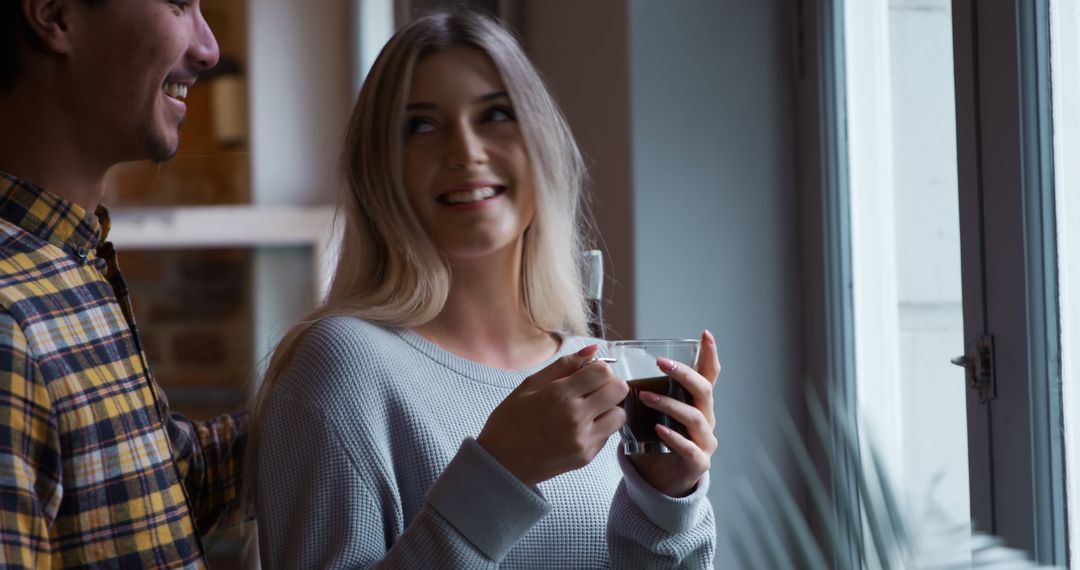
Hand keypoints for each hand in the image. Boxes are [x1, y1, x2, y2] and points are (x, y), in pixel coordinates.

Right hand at [477, 344, 628, 486]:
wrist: (500, 464)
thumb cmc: (510, 421)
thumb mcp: (529, 385)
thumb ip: (563, 365)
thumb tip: (592, 350)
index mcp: (559, 395)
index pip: (603, 371)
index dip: (599, 368)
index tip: (588, 373)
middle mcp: (576, 417)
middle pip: (619, 390)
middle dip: (609, 384)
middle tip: (593, 389)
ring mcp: (583, 439)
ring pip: (620, 414)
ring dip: (609, 407)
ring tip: (590, 409)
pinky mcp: (586, 456)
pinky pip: (608, 434)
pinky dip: (600, 427)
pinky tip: (580, 427)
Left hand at [627, 330, 719, 496]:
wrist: (659, 481)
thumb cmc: (655, 441)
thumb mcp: (651, 412)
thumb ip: (643, 391)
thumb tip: (616, 369)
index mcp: (697, 403)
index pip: (709, 375)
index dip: (710, 355)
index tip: (705, 334)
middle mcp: (706, 418)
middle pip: (704, 390)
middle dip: (683, 374)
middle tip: (660, 363)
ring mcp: (705, 441)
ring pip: (695, 417)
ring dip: (669, 404)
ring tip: (645, 397)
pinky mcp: (698, 463)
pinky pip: (690, 448)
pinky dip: (674, 438)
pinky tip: (659, 430)